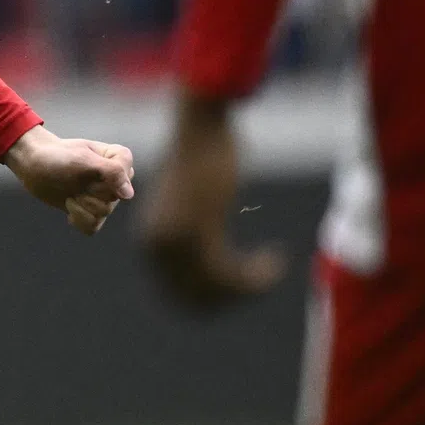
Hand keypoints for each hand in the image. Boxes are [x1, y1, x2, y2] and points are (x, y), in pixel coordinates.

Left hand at [1, 125, 135, 235]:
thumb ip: (112, 172)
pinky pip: (93, 227)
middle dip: (87, 193)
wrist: (34, 165)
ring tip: (70, 192)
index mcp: (119, 160)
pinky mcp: (91, 212)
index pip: (124, 180)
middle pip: (111, 201)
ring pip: (102, 215)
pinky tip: (69, 206)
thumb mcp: (84, 160)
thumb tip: (128, 195)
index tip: (86, 167)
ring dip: (79, 205)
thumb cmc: (58, 156)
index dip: (102, 179)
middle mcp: (116, 180)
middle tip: (74, 180)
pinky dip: (77, 218)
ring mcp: (103, 197)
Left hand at [141, 90, 285, 310]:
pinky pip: (231, 276)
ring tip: (273, 266)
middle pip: (198, 298)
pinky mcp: (198, 231)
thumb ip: (191, 237)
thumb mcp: (190, 206)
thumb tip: (209, 276)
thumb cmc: (201, 160)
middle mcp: (156, 246)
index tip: (245, 285)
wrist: (200, 126)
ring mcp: (174, 240)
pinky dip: (257, 277)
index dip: (216, 298)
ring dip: (252, 287)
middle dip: (234, 296)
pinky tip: (275, 260)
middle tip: (262, 279)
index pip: (179, 294)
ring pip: (218, 290)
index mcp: (150, 241)